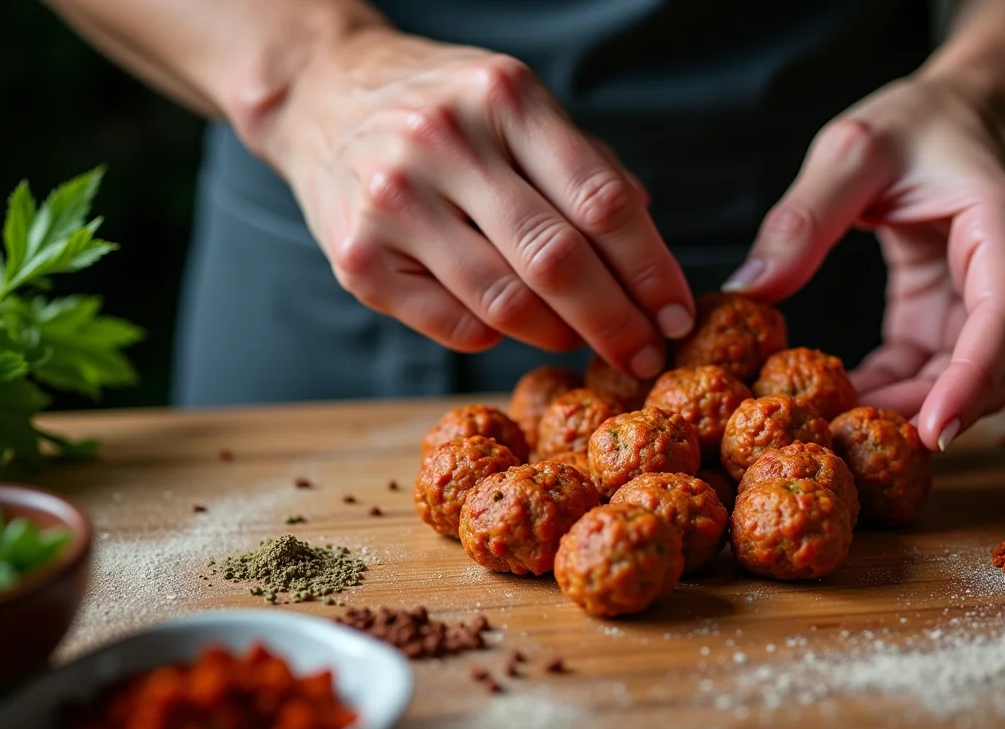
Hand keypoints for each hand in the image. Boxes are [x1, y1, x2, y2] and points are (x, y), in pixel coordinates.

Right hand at [255, 27, 692, 377]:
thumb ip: (587, 168)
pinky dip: (498, 337)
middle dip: (618, 321)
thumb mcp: (519, 105)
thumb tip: (650, 250)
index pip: (602, 201)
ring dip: (562, 336)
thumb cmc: (447, 109)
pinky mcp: (357, 258)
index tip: (679, 314)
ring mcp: (393, 201)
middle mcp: (444, 143)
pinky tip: (513, 324)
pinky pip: (455, 326)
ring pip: (505, 302)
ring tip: (585, 340)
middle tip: (648, 355)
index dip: (652, 269)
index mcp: (504, 97)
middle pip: (557, 260)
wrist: (324, 96)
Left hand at [723, 75, 1004, 450]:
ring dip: (902, 411)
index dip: (968, 382)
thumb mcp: (853, 151)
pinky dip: (887, 393)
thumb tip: (751, 288)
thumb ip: (805, 217)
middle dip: (922, 413)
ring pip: (959, 382)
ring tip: (833, 429)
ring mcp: (987, 303)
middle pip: (987, 369)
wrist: (960, 114)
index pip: (1001, 319)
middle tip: (849, 443)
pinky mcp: (952, 319)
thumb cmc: (917, 123)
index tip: (933, 433)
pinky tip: (838, 404)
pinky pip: (927, 372)